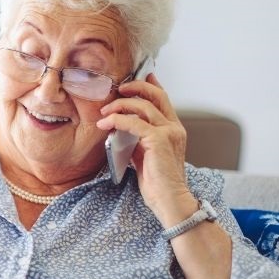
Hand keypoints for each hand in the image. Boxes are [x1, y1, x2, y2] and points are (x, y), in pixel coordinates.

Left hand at [96, 73, 194, 224]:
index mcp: (174, 130)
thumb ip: (137, 139)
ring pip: (142, 106)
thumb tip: (119, 128)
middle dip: (134, 87)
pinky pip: (133, 122)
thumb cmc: (157, 183)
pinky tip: (105, 124)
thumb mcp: (145, 155)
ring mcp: (168, 132)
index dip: (151, 85)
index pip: (163, 100)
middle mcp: (174, 128)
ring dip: (119, 105)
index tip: (137, 77)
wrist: (169, 200)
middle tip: (117, 89)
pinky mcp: (158, 140)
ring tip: (104, 113)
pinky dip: (117, 120)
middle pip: (155, 95)